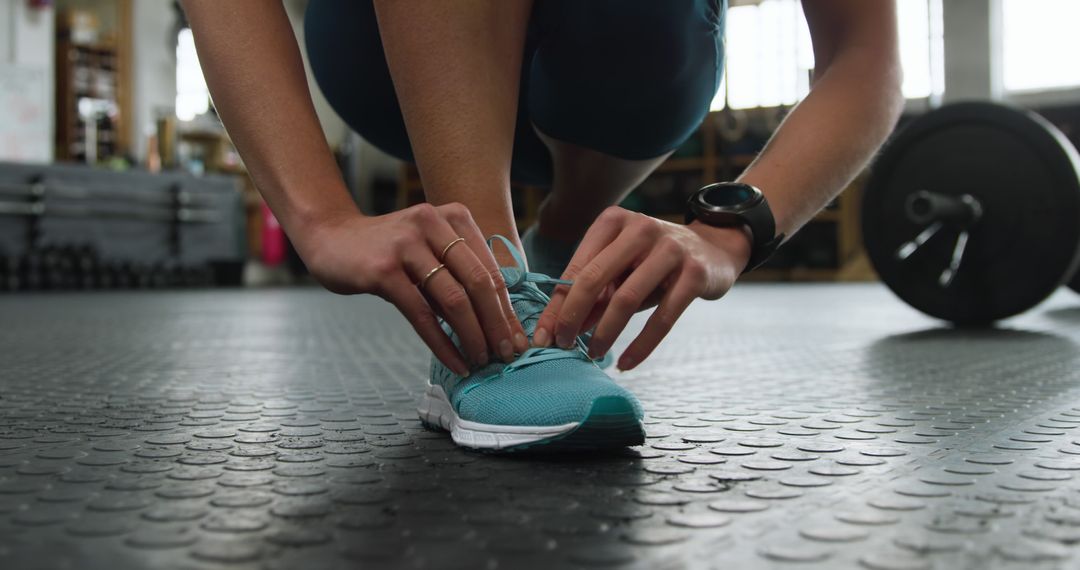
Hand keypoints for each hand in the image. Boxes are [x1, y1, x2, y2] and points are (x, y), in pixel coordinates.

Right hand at [299, 203, 528, 375]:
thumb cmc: (387, 251)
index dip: (507, 307)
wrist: (330, 238)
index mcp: (453, 217)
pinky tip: (455, 361)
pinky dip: (443, 343)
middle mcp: (433, 224)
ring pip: (454, 299)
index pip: (490, 269)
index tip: (517, 338)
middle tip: (506, 354)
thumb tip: (496, 323)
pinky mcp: (383, 270)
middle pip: (479, 283)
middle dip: (497, 324)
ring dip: (473, 336)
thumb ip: (457, 276)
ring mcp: (407, 245)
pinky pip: (421, 314)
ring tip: (482, 360)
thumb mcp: (428, 251)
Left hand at [534, 207, 751, 370]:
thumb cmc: (654, 262)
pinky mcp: (695, 273)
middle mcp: (640, 228)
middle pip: (595, 278)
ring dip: (605, 333)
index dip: (557, 305)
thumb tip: (559, 329)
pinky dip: (641, 345)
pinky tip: (627, 363)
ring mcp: (670, 249)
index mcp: (614, 220)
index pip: (578, 267)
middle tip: (562, 345)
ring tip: (593, 354)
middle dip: (573, 317)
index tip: (544, 335)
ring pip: (627, 298)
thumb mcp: (622, 270)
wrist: (714, 250)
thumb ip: (593, 293)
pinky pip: (663, 317)